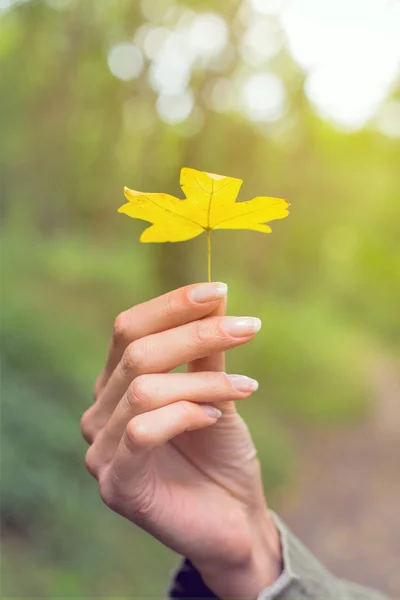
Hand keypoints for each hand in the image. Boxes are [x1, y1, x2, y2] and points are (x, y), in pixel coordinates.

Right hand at [81, 282, 281, 597]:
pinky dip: (186, 414)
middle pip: (137, 354)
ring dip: (203, 380)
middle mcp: (100, 412)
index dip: (171, 305)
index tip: (219, 290)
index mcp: (116, 384)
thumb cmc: (220, 452)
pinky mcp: (117, 485)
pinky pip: (143, 431)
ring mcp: (102, 450)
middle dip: (197, 334)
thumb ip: (207, 351)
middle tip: (248, 328)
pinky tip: (216, 419)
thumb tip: (216, 297)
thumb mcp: (216, 392)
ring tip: (245, 386)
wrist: (233, 519)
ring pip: (144, 389)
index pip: (129, 329)